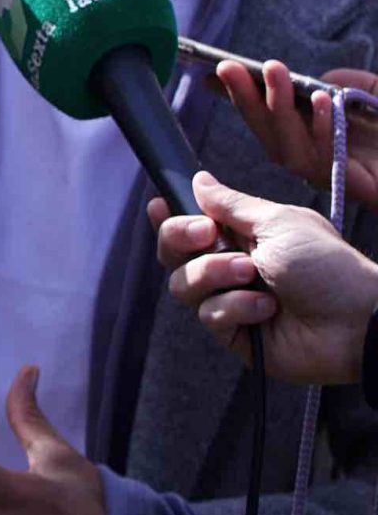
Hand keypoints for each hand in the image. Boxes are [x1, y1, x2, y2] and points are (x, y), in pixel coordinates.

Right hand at [150, 171, 377, 384]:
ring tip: (250, 274)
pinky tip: (267, 310)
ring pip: (183, 285)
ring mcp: (230, 301)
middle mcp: (231, 268)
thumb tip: (199, 180)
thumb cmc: (326, 266)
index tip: (160, 206)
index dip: (170, 218)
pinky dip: (236, 308)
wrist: (354, 321)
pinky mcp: (234, 334)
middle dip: (181, 240)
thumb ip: (231, 204)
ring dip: (214, 274)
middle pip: (173, 255)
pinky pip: (209, 316)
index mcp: (244, 238)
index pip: (190, 226)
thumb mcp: (278, 222)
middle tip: (208, 235)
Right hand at [212, 59, 377, 208]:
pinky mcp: (356, 186)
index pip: (271, 118)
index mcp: (320, 137)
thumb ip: (348, 84)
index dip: (241, 97)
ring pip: (289, 149)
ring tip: (273, 70)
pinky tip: (322, 100)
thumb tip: (313, 86)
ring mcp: (335, 176)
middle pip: (270, 135)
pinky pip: (327, 161)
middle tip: (228, 68)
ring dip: (277, 108)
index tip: (215, 73)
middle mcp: (320, 159)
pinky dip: (319, 130)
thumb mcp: (375, 92)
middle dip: (246, 99)